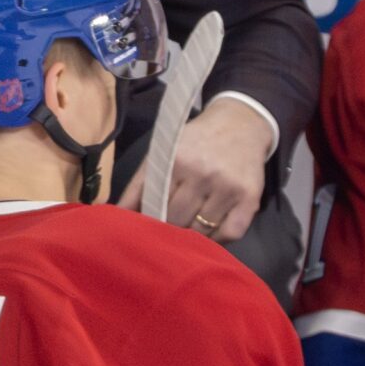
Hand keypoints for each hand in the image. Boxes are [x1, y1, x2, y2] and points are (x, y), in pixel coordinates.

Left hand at [118, 96, 272, 241]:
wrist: (241, 124)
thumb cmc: (195, 142)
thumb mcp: (163, 153)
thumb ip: (139, 185)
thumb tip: (114, 214)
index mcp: (177, 161)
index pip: (155, 205)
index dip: (149, 222)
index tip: (145, 232)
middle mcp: (203, 174)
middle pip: (177, 220)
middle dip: (169, 229)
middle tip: (167, 233)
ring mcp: (228, 187)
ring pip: (202, 231)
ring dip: (192, 238)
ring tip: (187, 233)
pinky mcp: (250, 198)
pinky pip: (230, 233)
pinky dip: (218, 240)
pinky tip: (211, 233)